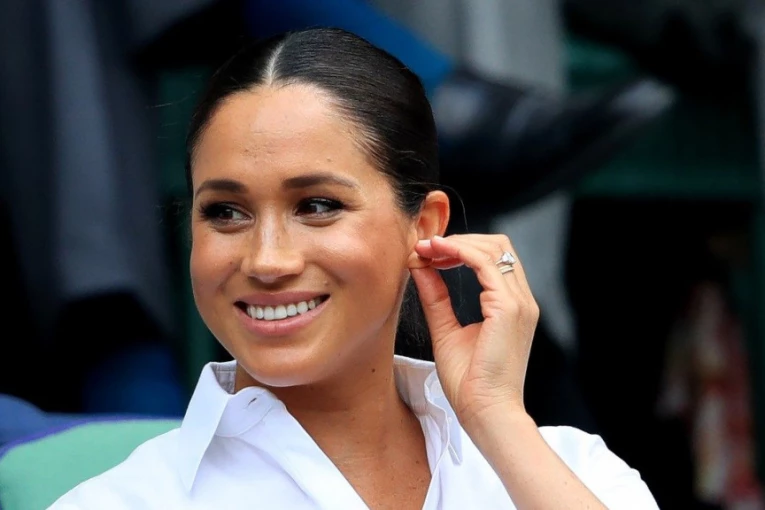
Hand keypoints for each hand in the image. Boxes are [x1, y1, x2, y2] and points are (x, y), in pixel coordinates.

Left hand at [410, 234, 538, 429]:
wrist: (486, 413)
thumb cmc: (470, 383)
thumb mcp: (447, 331)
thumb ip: (436, 298)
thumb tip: (421, 268)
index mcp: (511, 306)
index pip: (493, 258)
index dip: (461, 247)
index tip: (429, 252)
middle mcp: (521, 300)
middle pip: (498, 245)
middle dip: (460, 239)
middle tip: (426, 246)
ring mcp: (519, 303)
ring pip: (494, 248)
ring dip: (457, 242)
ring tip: (427, 248)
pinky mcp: (509, 309)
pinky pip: (486, 264)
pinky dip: (460, 252)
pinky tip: (436, 256)